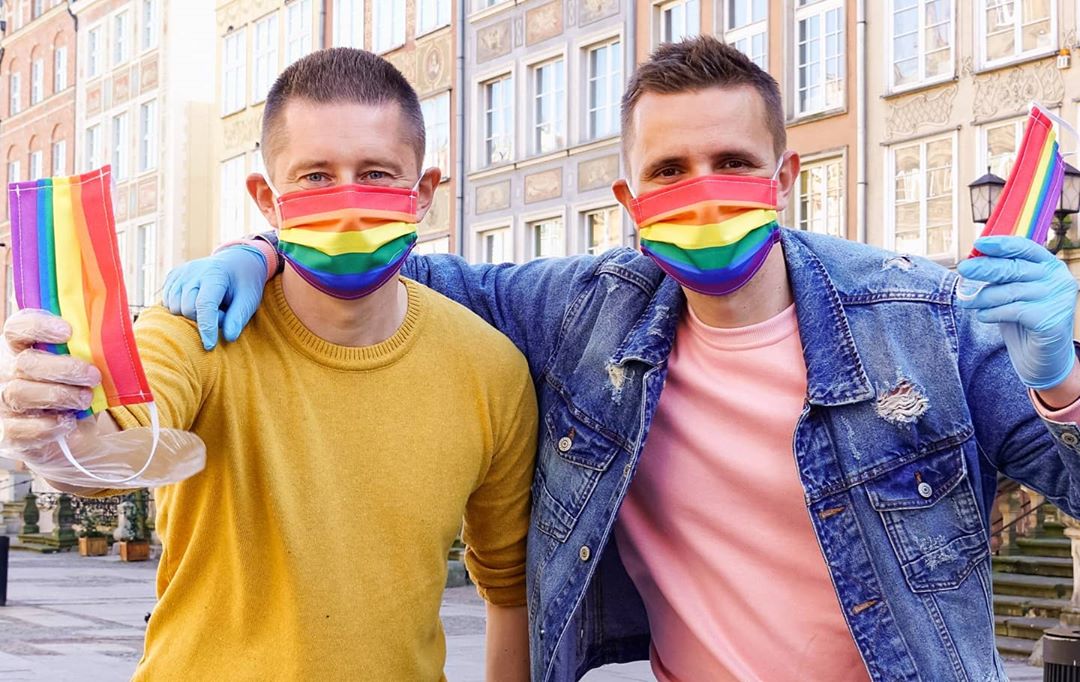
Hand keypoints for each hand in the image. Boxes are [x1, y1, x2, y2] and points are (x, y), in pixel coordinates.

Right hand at [0, 309, 208, 488]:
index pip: (17, 327)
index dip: (38, 326)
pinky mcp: (10, 432)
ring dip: (60, 395)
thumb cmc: (78, 387)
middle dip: (64, 368)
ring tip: (86, 399)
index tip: (68, 332)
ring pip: (20, 393)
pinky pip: (21, 428)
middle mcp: (7, 372)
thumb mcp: (88, 364)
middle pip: (24, 363)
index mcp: (23, 348)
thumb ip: (92, 347)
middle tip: (94, 376)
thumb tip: (115, 332)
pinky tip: (69, 422)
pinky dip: (50, 425)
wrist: (74, 429)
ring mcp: (4, 402)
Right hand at [161, 245, 266, 350]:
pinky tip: (196, 302)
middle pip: (187, 309)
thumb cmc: (244, 282)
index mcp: (214, 274)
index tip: (210, 346)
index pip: (204, 305)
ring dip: (191, 315)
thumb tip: (228, 338)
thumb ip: (238, 317)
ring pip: (174, 308)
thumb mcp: (249, 299)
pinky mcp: (172, 277)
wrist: (236, 260)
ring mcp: (179, 273)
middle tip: (222, 312)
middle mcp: (192, 271)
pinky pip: (168, 302)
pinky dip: (181, 308)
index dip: (206, 327)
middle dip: (203, 319)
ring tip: (210, 306)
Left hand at [956, 236, 1078, 390]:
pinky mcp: (1051, 319)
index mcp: (1050, 266)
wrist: (1041, 358)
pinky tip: (983, 316)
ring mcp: (1057, 299)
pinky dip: (992, 312)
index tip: (978, 243)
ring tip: (966, 302)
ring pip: (1010, 291)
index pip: (1025, 248)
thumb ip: (1001, 277)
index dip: (1001, 244)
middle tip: (962, 269)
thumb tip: (972, 262)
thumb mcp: (1012, 293)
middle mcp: (1058, 279)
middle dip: (985, 268)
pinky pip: (1012, 310)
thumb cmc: (1023, 321)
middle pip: (1015, 268)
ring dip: (983, 296)